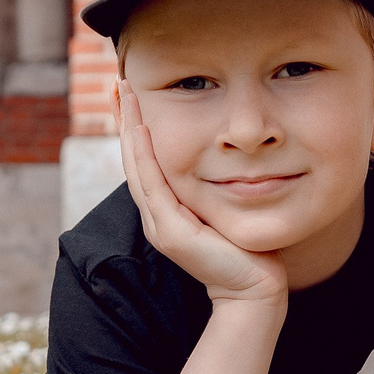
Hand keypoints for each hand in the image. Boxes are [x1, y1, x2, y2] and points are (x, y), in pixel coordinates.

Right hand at [118, 81, 287, 305]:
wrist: (254, 290)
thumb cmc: (248, 251)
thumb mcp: (225, 208)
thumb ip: (216, 188)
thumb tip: (227, 159)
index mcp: (167, 212)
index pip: (145, 162)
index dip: (135, 128)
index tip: (132, 96)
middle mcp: (157, 217)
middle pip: (133, 159)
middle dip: (125, 119)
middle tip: (119, 83)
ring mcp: (160, 225)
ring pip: (136, 166)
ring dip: (129, 128)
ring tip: (124, 95)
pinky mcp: (171, 232)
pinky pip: (152, 184)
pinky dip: (143, 154)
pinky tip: (140, 128)